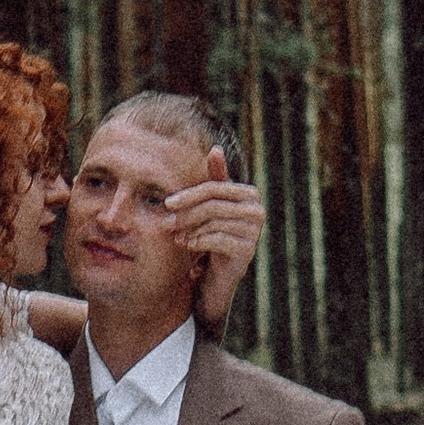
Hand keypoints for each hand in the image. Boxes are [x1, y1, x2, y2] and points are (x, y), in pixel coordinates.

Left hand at [170, 147, 263, 330]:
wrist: (217, 276)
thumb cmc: (212, 235)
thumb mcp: (210, 206)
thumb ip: (215, 179)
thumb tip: (215, 148)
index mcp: (249, 194)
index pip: (214, 187)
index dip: (189, 194)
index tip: (167, 203)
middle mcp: (257, 211)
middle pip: (213, 204)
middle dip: (186, 213)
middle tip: (166, 223)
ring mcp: (255, 232)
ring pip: (214, 222)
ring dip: (190, 229)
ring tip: (176, 237)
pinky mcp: (248, 251)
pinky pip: (218, 240)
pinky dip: (199, 242)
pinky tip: (188, 246)